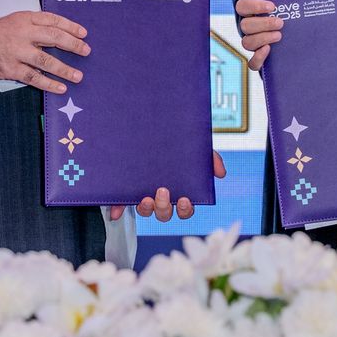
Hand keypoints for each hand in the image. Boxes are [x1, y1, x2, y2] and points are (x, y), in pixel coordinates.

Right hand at [0, 11, 88, 93]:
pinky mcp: (11, 69)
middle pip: (54, 37)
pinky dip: (49, 84)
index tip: (83, 33)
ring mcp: (17, 52)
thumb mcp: (14, 21)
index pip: (52, 20)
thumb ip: (33, 25)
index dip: (70, 26)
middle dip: (73, 45)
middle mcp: (23, 33)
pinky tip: (60, 88)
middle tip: (86, 51)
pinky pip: (34, 77)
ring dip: (64, 69)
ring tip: (78, 76)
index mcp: (25, 19)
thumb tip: (58, 34)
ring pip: (46, 60)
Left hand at [109, 152, 226, 221]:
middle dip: (164, 207)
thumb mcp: (196, 147)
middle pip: (165, 213)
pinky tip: (116, 213)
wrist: (152, 124)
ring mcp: (144, 192)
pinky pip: (122, 204)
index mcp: (179, 189)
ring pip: (146, 210)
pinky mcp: (127, 188)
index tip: (185, 200)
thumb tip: (221, 174)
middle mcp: (161, 195)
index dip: (186, 210)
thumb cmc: (177, 141)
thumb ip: (211, 158)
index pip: (185, 209)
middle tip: (163, 192)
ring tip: (145, 198)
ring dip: (146, 209)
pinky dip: (118, 210)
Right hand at [234, 0, 283, 70]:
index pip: (242, 6)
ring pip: (247, 42)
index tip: (272, 6)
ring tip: (279, 35)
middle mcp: (249, 28)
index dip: (254, 6)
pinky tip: (268, 50)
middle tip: (280, 23)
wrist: (301, 30)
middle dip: (263, 24)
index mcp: (251, 12)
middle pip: (245, 26)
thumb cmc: (288, 10)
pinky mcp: (260, 58)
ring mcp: (253, 43)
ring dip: (262, 38)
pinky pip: (252, 63)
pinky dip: (258, 58)